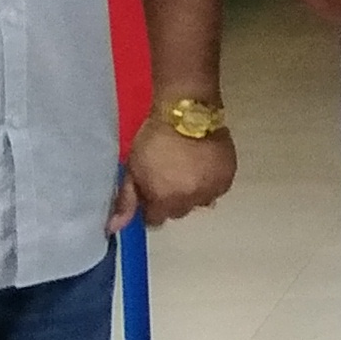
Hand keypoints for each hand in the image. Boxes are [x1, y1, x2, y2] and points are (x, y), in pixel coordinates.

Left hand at [118, 114, 235, 230]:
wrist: (186, 112)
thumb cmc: (154, 137)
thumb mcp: (133, 167)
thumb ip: (126, 200)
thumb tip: (113, 227)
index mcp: (164, 200)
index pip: (155, 220)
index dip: (150, 206)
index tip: (150, 192)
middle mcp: (189, 201)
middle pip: (178, 211)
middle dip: (172, 199)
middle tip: (169, 177)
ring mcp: (211, 190)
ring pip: (199, 201)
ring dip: (193, 191)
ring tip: (187, 169)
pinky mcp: (227, 178)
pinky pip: (216, 189)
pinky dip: (209, 181)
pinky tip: (202, 165)